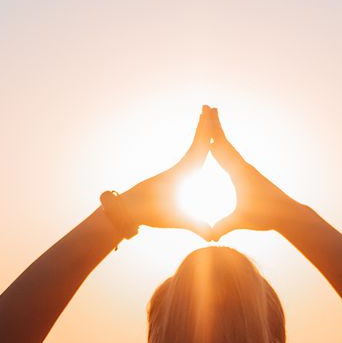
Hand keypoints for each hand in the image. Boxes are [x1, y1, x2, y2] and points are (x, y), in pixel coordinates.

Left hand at [108, 106, 216, 238]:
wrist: (128, 211)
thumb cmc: (150, 212)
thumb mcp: (175, 219)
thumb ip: (195, 226)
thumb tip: (212, 236)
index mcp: (182, 172)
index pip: (198, 148)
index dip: (205, 131)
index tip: (210, 114)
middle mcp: (180, 168)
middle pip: (196, 141)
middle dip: (204, 124)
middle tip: (210, 106)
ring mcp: (177, 171)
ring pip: (193, 147)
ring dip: (200, 133)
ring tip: (206, 118)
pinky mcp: (174, 177)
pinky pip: (190, 157)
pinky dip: (197, 147)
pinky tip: (200, 146)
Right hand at [206, 108, 305, 237]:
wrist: (286, 214)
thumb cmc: (265, 216)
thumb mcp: (242, 221)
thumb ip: (225, 226)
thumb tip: (211, 235)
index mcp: (239, 173)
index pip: (222, 150)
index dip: (212, 135)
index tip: (203, 120)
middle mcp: (243, 166)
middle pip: (225, 141)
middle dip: (215, 125)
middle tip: (207, 107)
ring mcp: (246, 169)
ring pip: (229, 147)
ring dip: (219, 133)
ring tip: (211, 120)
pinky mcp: (247, 174)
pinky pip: (232, 156)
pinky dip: (223, 146)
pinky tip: (219, 146)